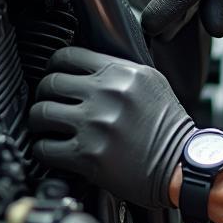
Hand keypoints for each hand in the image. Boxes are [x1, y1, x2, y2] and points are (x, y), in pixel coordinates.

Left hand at [28, 47, 195, 209]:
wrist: (181, 166)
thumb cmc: (170, 129)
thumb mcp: (153, 84)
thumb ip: (120, 72)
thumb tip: (86, 67)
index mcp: (124, 74)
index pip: (68, 56)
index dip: (56, 67)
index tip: (57, 76)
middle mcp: (109, 95)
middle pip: (50, 83)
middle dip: (46, 95)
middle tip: (52, 104)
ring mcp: (96, 125)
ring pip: (41, 113)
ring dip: (40, 122)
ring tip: (50, 128)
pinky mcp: (87, 155)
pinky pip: (44, 147)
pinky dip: (44, 149)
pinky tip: (56, 148)